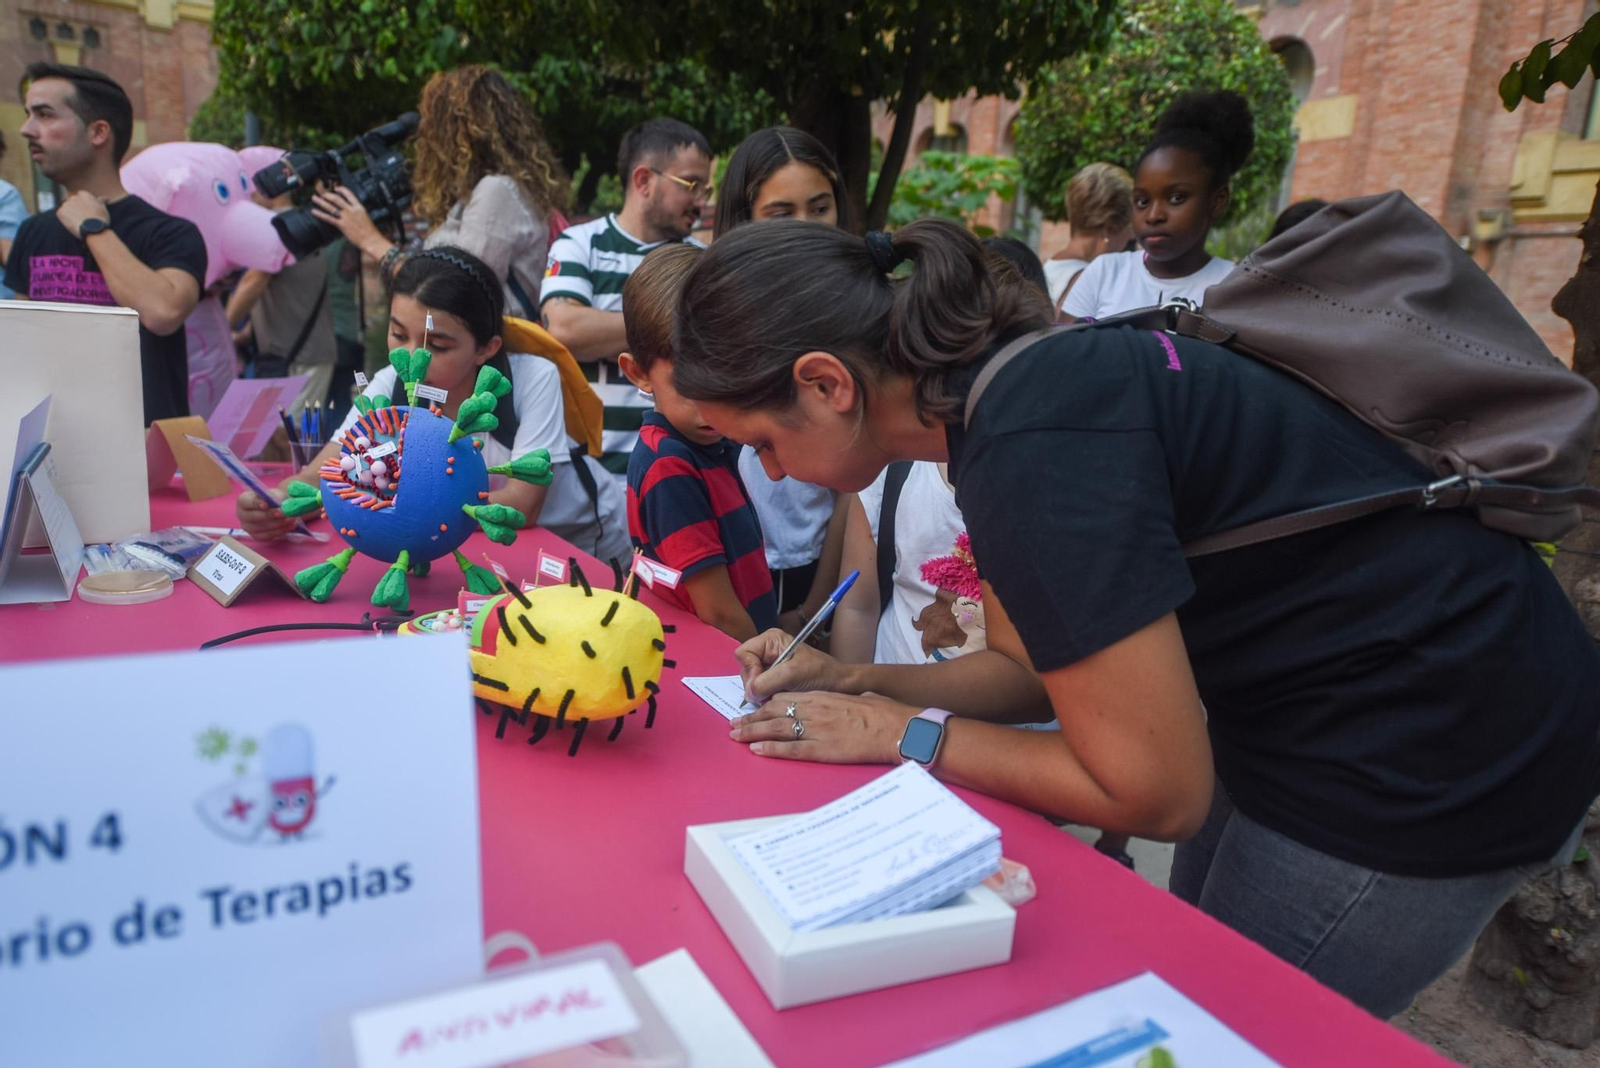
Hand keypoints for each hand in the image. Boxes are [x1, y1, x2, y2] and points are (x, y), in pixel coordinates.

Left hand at [56, 191, 109, 236]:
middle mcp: (74, 197)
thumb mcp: (103, 209)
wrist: (94, 230)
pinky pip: (61, 214)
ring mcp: (66, 204)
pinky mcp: (60, 212)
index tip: (87, 212)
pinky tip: (73, 224)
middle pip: (72, 202)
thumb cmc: (100, 220)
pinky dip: (65, 219)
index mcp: (84, 194)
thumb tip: (105, 198)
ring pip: (66, 208)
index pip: (81, 197)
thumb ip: (101, 201)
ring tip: (78, 222)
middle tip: (82, 218)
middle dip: (76, 208)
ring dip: (70, 213)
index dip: (84, 205)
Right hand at [236, 487, 300, 540]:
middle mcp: (242, 514)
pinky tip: (290, 526)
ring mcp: (248, 527)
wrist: (277, 507)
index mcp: (243, 500)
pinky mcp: (256, 536)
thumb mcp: (275, 494)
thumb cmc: (273, 498)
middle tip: (283, 513)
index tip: (266, 504)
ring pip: (262, 527)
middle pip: (253, 516)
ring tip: (291, 519)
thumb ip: (276, 498)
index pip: (247, 502)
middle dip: (270, 515)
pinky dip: (280, 531)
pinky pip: (268, 535)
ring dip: (278, 524)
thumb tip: (281, 504)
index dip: (256, 503)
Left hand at [310, 186, 385, 255]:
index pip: (349, 194)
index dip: (341, 189)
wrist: (371, 240)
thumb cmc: (370, 231)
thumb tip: (349, 208)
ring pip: (331, 207)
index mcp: (358, 207)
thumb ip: (356, 211)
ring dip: (321, 201)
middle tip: (321, 193)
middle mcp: (351, 210)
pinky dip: (320, 214)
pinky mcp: (342, 225)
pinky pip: (329, 218)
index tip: (336, 188)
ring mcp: (346, 217)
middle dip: (327, 194)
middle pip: (337, 198)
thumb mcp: (365, 216)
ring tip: (314, 198)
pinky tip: (314, 211)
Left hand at [729, 691, 916, 763]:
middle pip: (773, 713)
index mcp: (822, 697)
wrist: (897, 728)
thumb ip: (845, 702)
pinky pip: (792, 749)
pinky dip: (772, 750)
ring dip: (752, 733)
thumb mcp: (860, 699)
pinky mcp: (823, 749)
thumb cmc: (884, 713)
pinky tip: (757, 750)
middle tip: (732, 725)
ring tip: (735, 736)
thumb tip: (847, 703)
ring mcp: (817, 730)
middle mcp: (815, 710)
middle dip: (751, 719)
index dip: (764, 706)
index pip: (784, 699)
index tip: (751, 710)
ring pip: (776, 730)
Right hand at [735, 628, 857, 701]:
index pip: (743, 653)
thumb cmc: (820, 674)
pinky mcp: (772, 682)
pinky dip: (765, 699)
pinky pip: (758, 691)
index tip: (760, 685)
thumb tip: (749, 692)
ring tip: (777, 697)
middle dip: (754, 685)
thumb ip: (767, 681)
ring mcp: (769, 667)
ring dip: (760, 694)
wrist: (838, 686)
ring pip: (750, 683)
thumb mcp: (793, 673)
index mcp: (771, 640)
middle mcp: (767, 651)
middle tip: (769, 695)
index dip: (749, 670)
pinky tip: (777, 700)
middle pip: (744, 669)